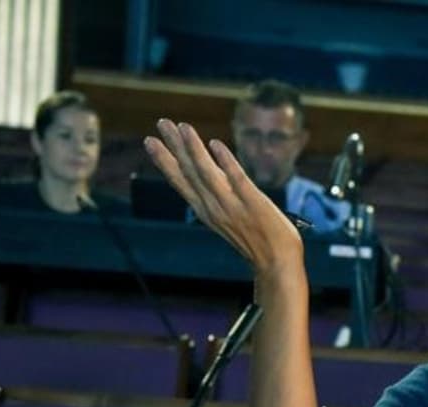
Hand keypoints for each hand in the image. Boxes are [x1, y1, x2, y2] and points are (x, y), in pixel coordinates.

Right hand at [144, 119, 302, 276]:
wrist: (278, 264)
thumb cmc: (258, 239)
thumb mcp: (230, 216)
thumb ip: (220, 192)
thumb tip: (213, 165)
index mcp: (206, 211)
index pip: (180, 182)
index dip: (164, 161)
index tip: (150, 141)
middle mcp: (214, 208)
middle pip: (188, 173)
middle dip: (173, 147)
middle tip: (161, 122)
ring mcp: (232, 206)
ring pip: (206, 173)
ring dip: (193, 149)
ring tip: (182, 126)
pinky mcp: (253, 204)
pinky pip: (236, 179)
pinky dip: (225, 161)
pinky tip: (215, 143)